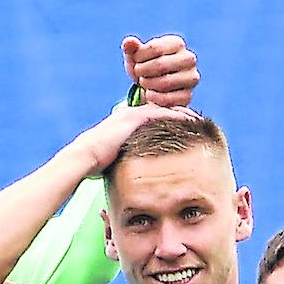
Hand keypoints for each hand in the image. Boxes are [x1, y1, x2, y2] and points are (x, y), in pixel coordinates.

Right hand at [73, 102, 197, 173]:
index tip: (186, 128)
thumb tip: (135, 176)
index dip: (170, 121)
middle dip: (180, 114)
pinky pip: (162, 113)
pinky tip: (191, 121)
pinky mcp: (134, 117)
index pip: (153, 117)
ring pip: (164, 108)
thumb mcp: (116, 159)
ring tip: (199, 120)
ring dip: (183, 113)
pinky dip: (178, 115)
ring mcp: (132, 113)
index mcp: (125, 121)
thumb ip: (128, 159)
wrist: (85, 157)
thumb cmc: (96, 164)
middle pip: (161, 109)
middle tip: (198, 120)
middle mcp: (129, 113)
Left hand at [122, 34, 199, 107]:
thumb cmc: (145, 68)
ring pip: (165, 82)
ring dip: (148, 84)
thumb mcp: (136, 57)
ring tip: (144, 83)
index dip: (139, 57)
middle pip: (161, 65)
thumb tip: (128, 42)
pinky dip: (153, 98)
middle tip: (138, 75)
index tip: (135, 63)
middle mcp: (189, 58)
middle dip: (143, 71)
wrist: (155, 90)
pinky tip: (149, 94)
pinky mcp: (188, 96)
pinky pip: (167, 99)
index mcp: (177, 43)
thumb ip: (131, 48)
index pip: (155, 48)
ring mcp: (191, 78)